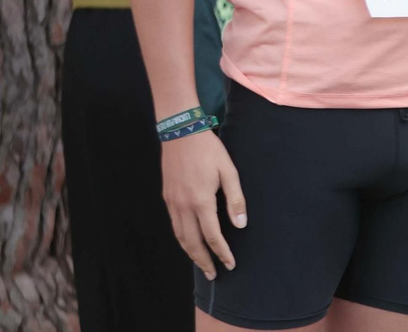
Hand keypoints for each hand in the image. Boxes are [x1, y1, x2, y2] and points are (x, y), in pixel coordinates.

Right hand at [160, 128, 246, 279]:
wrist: (180, 132)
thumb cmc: (208, 150)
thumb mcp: (228, 171)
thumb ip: (235, 199)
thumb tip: (240, 225)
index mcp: (201, 201)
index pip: (212, 236)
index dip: (222, 253)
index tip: (230, 264)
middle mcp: (183, 206)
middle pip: (192, 243)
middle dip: (204, 261)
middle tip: (214, 275)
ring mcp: (172, 203)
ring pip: (180, 237)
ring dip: (191, 253)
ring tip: (202, 264)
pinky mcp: (167, 198)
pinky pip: (174, 225)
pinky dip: (182, 239)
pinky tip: (189, 242)